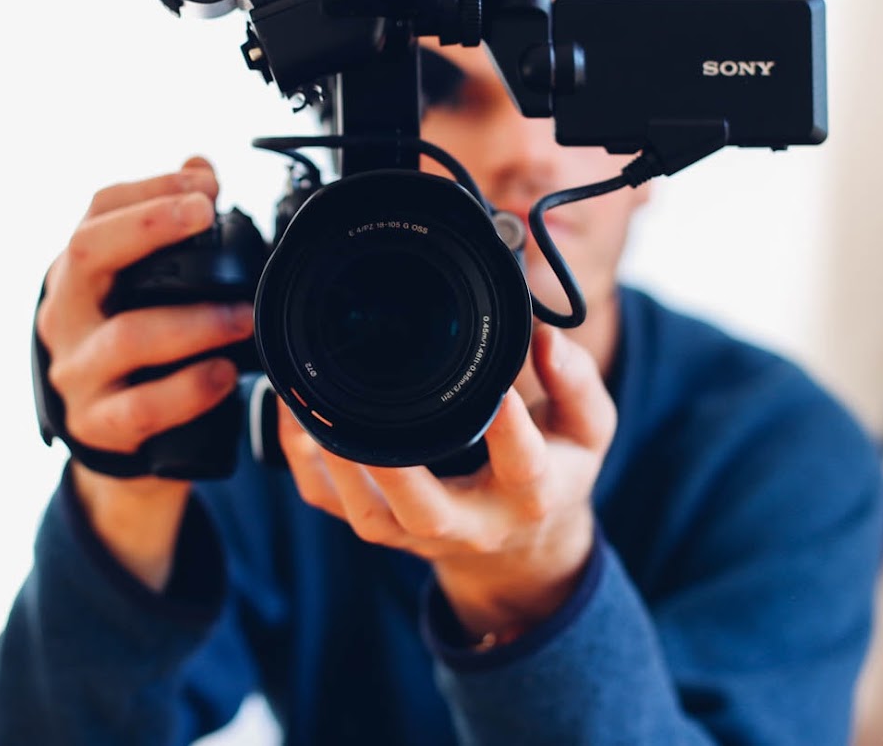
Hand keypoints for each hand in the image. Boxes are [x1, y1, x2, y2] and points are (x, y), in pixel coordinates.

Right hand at [37, 155, 253, 588]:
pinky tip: (223, 374)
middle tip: (206, 216)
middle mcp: (64, 315)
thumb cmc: (134, 348)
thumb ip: (167, 230)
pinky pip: (141, 407)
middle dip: (148, 227)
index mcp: (76, 273)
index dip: (150, 188)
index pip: (97, 212)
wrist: (116, 442)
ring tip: (243, 314)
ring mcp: (76, 372)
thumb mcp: (140, 288)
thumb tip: (200, 164)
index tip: (206, 184)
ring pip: (127, 336)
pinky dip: (188, 390)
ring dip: (194, 320)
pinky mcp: (98, 426)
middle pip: (86, 254)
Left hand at [278, 323, 616, 640]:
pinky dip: (305, 462)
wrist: (520, 547)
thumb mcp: (587, 429)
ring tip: (312, 404)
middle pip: (425, 510)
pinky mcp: (379, 526)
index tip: (499, 389)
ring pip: (367, 512)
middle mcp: (470, 522)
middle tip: (368, 415)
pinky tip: (295, 416)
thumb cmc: (553, 471)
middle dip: (395, 470)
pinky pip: (330, 501)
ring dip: (336, 463)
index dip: (509, 429)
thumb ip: (574, 381)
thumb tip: (543, 334)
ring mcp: (416, 533)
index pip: (522, 464)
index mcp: (529, 493)